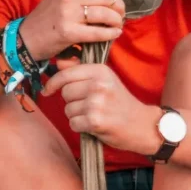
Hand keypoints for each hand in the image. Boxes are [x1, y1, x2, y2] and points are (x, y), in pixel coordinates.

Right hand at [18, 0, 129, 60]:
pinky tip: (113, 34)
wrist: (27, 38)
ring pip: (105, 13)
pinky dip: (110, 33)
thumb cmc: (47, 18)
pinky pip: (98, 32)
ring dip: (117, 20)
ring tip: (118, 25)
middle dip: (119, 6)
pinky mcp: (68, 32)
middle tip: (121, 14)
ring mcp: (67, 13)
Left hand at [42, 60, 162, 155]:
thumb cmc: (120, 102)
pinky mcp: (95, 121)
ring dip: (76, 115)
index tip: (48, 90)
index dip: (53, 83)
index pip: (65, 74)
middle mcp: (98, 84)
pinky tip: (94, 125)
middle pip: (65, 92)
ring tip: (94, 114)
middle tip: (88, 105)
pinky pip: (73, 123)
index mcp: (100, 70)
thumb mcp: (104, 80)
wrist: (142, 125)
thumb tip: (58, 62)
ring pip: (67, 109)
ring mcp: (97, 102)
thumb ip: (80, 71)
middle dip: (71, 101)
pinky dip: (80, 127)